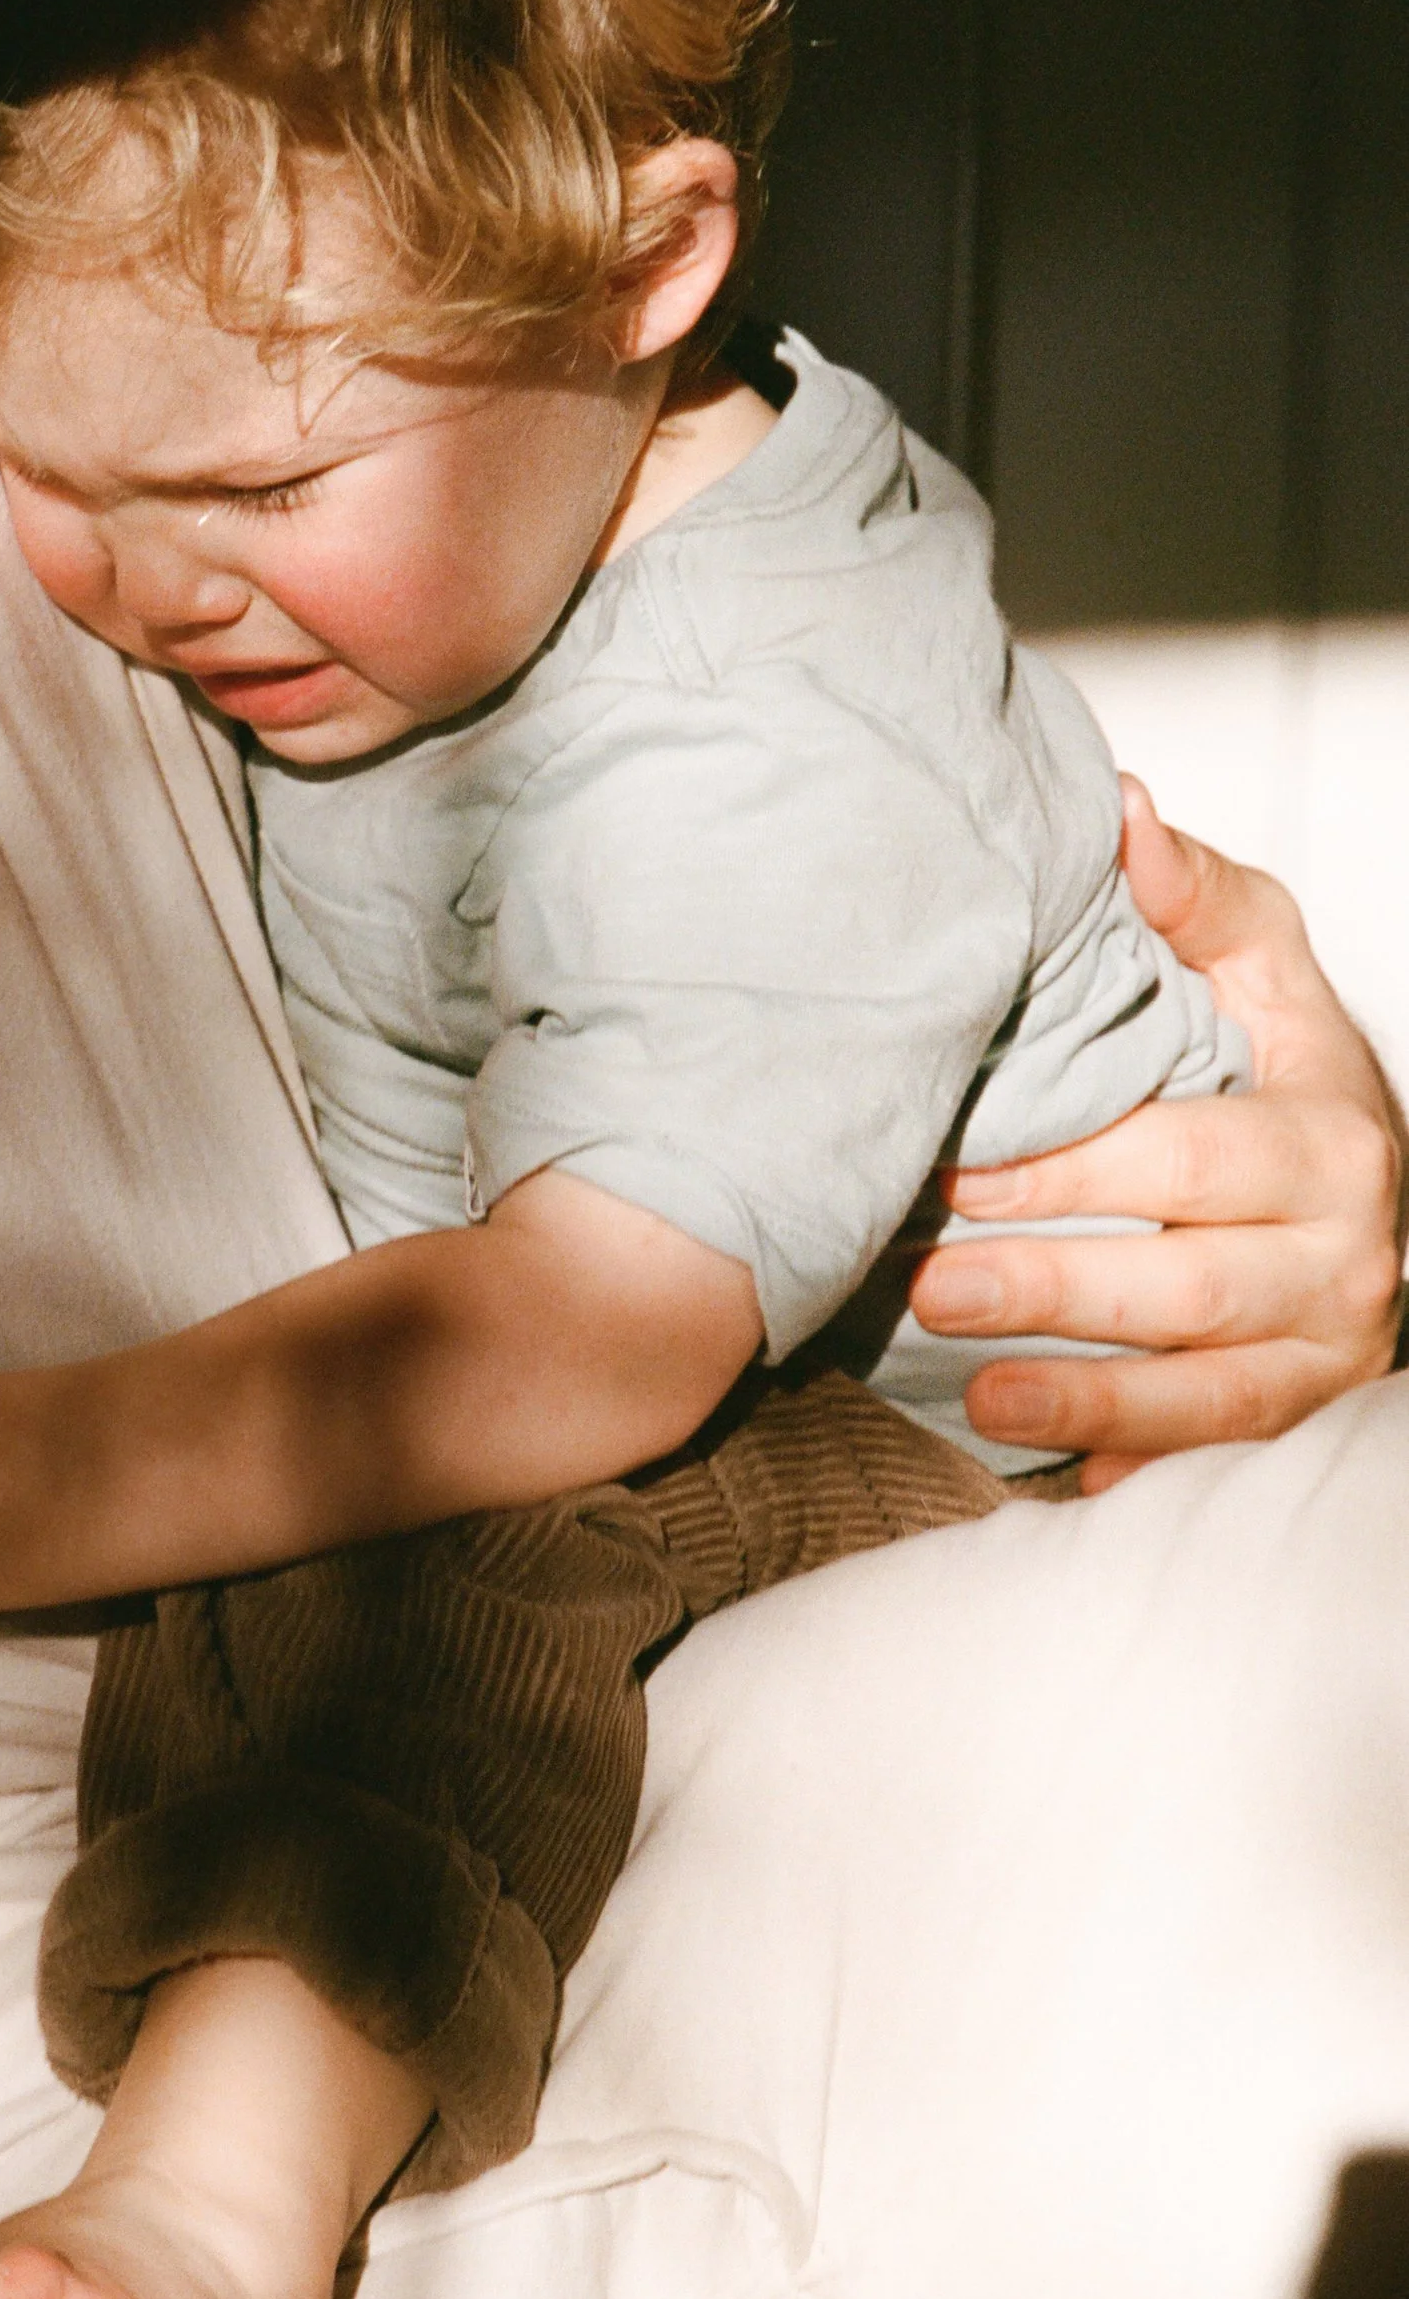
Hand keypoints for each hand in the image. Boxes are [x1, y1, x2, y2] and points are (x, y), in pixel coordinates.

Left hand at [913, 777, 1405, 1488]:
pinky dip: (1142, 1470)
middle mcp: (1344, 1255)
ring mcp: (1328, 1349)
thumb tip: (1121, 818)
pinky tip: (1062, 1481)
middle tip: (933, 1283)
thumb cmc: (1289, 1072)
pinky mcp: (1302, 1414)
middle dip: (1056, 1288)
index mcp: (1330, 1136)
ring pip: (1211, 1392)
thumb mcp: (1266, 969)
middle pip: (1192, 1285)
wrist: (1366, 1189)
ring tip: (979, 1395)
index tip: (960, 1167)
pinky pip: (1222, 1460)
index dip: (1073, 1167)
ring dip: (1088, 1399)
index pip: (1192, 1158)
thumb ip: (1197, 900)